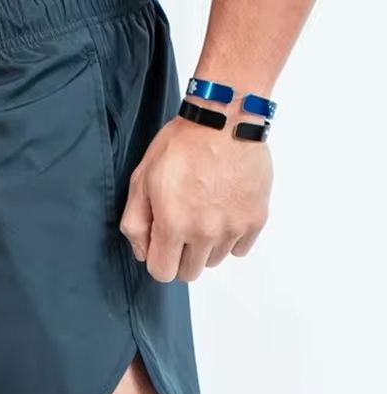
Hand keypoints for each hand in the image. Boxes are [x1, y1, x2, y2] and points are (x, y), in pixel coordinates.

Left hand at [120, 116, 272, 282]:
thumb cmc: (180, 146)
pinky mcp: (256, 219)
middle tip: (182, 224)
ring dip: (206, 245)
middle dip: (181, 254)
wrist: (224, 120)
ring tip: (204, 211)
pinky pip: (239, 248)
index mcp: (173, 225)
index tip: (161, 242)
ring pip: (214, 260)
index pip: (163, 273)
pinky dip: (230, 236)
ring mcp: (234, 228)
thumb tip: (143, 253)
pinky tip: (223, 210)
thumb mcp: (141, 180)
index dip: (158, 259)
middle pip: (190, 272)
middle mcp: (205, 233)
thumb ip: (135, 223)